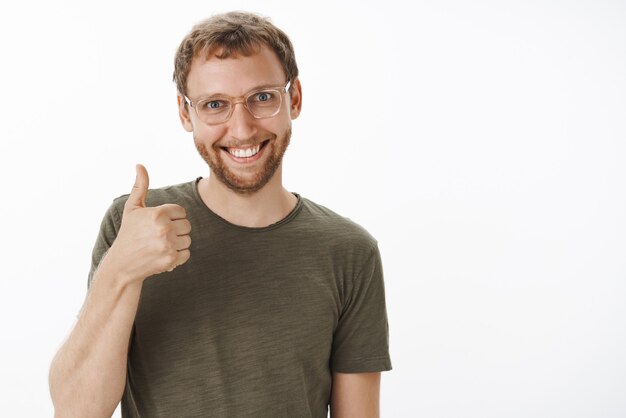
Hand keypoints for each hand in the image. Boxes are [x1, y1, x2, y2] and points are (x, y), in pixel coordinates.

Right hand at [102, 164, 191, 283]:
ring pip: (188, 239)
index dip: (171, 217)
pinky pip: (187, 253)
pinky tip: (164, 254)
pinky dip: (178, 255)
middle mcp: (164, 228)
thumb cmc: (128, 233)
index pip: (181, 212)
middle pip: (187, 225)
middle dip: (176, 229)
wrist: (122, 264)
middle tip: (160, 235)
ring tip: (161, 244)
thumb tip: (140, 165)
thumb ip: (140, 186)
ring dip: (178, 242)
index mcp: (157, 213)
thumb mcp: (132, 208)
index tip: (159, 223)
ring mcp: (168, 245)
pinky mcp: (171, 259)